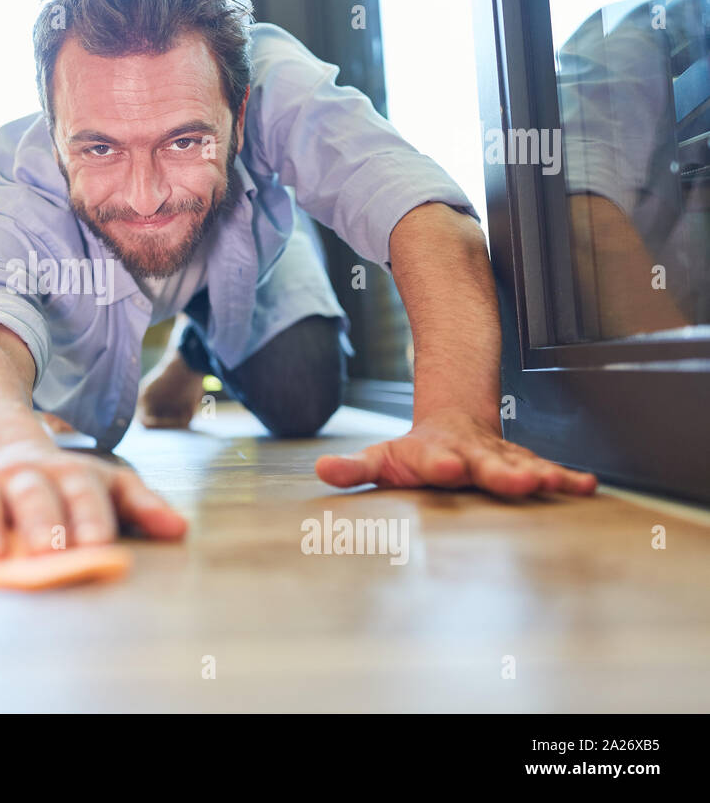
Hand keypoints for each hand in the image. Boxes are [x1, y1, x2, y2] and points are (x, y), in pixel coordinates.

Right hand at [0, 441, 187, 558]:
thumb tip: (180, 529)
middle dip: (40, 521)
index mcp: (70, 474)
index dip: (90, 517)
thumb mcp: (108, 484)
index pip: (83, 493)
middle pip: (34, 494)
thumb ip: (141, 505)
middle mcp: (26, 477)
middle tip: (48, 550)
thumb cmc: (66, 483)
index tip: (97, 542)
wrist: (2, 448)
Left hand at [313, 408, 597, 496]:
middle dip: (500, 473)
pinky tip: (586, 486)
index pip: (434, 459)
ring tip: (552, 482)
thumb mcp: (381, 459)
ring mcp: (499, 458)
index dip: (439, 462)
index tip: (446, 465)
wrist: (455, 422)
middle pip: (485, 465)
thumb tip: (322, 469)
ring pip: (520, 465)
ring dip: (537, 475)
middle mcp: (470, 455)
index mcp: (432, 455)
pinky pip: (547, 470)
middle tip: (515, 481)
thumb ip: (354, 468)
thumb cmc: (414, 453)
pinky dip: (566, 478)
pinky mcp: (523, 464)